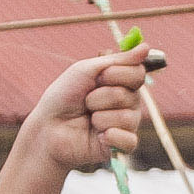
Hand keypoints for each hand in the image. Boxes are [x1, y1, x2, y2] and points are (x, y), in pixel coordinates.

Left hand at [12, 50, 156, 179]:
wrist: (47, 127)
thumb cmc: (64, 96)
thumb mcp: (86, 70)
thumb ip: (118, 60)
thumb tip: (146, 47)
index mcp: (122, 82)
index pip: (138, 73)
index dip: (118, 74)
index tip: (99, 77)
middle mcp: (128, 102)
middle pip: (130, 95)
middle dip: (101, 97)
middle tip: (86, 101)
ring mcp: (125, 124)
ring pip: (127, 118)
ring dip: (99, 117)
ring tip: (87, 119)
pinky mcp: (120, 146)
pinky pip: (129, 140)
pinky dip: (110, 137)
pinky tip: (97, 136)